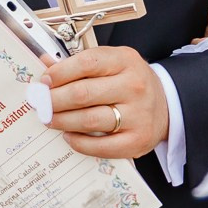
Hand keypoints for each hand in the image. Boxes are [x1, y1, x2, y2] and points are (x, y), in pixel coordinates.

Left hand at [41, 45, 171, 159]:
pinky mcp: (137, 140)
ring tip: (49, 119)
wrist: (166, 106)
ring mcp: (138, 115)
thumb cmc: (130, 83)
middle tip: (40, 104)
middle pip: (83, 93)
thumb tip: (45, 65)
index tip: (44, 81)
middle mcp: (134, 86)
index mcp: (125, 61)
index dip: (59, 73)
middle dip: (54, 100)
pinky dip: (79, 142)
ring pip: (89, 120)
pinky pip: (100, 146)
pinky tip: (69, 136)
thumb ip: (81, 64)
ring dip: (62, 121)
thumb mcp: (112, 64)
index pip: (86, 63)